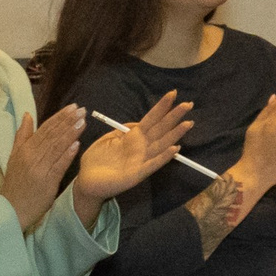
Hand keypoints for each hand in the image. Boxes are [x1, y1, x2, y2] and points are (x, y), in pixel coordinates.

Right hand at [0, 106, 85, 232]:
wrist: (11, 209)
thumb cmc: (15, 184)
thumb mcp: (14, 157)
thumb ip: (22, 136)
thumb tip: (27, 115)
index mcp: (24, 149)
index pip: (44, 129)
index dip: (59, 118)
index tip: (72, 108)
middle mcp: (31, 157)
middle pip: (52, 136)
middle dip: (67, 122)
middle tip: (81, 110)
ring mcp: (39, 169)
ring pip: (56, 148)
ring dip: (70, 134)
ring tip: (83, 122)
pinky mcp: (47, 182)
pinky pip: (58, 166)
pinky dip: (67, 154)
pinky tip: (77, 144)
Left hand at [72, 91, 191, 219]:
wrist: (87, 181)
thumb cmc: (97, 160)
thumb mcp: (108, 139)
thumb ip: (122, 130)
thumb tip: (138, 122)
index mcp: (133, 137)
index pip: (151, 119)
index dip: (161, 107)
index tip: (173, 94)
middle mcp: (141, 147)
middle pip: (160, 129)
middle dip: (174, 116)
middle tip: (188, 104)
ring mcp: (141, 160)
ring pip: (161, 144)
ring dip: (175, 134)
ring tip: (187, 123)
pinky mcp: (137, 173)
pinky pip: (152, 164)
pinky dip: (163, 157)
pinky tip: (175, 148)